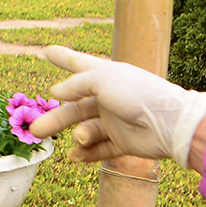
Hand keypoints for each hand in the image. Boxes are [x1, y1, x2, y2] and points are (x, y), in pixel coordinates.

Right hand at [31, 46, 205, 166]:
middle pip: (76, 108)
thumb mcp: (102, 79)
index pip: (80, 64)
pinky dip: (87, 153)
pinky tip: (75, 156)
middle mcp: (109, 98)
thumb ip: (76, 84)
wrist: (168, 123)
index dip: (64, 57)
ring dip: (77, 136)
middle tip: (36, 130)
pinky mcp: (123, 143)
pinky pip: (100, 150)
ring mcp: (116, 121)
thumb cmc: (137, 93)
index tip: (47, 50)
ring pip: (86, 130)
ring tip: (79, 139)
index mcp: (107, 77)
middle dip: (57, 118)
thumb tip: (56, 92)